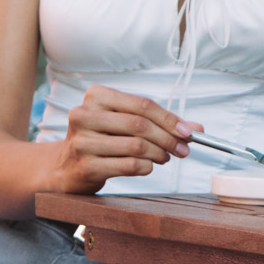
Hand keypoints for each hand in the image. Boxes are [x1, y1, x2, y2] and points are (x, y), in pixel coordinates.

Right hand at [53, 85, 194, 192]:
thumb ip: (159, 123)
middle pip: (140, 125)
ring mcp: (82, 141)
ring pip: (136, 146)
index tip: (189, 132)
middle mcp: (84, 115)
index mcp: (95, 96)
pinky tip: (148, 166)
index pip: (142, 104)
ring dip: (159, 154)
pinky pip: (128, 166)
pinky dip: (146, 167)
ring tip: (164, 158)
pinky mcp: (85, 166)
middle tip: (183, 149)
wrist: (65, 167)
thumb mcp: (125, 124)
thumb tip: (197, 129)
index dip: (169, 119)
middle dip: (168, 139)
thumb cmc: (102, 140)